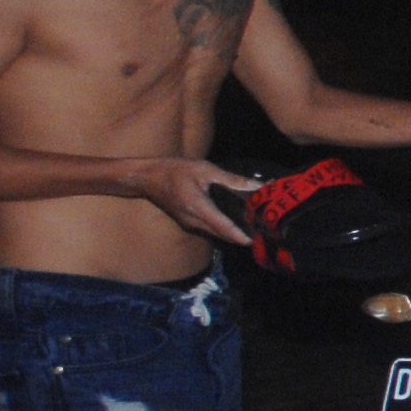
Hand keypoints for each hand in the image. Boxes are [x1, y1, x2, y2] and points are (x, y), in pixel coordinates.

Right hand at [136, 157, 261, 247]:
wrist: (147, 178)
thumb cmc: (175, 170)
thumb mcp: (205, 170)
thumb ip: (232, 180)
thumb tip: (257, 185)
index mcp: (197, 207)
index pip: (223, 227)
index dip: (240, 236)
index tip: (256, 240)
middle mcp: (193, 221)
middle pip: (222, 234)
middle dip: (241, 235)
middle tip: (263, 231)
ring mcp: (189, 224)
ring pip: (215, 233)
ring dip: (233, 233)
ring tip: (254, 226)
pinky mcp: (187, 223)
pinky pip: (209, 229)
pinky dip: (223, 228)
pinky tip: (236, 220)